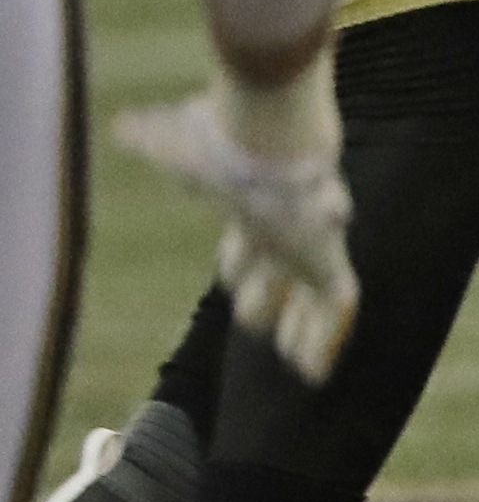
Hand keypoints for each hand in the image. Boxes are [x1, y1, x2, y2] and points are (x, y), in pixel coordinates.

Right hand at [117, 70, 356, 382]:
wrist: (272, 143)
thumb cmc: (224, 144)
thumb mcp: (182, 146)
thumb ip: (153, 140)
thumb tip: (123, 126)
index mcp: (248, 211)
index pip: (243, 246)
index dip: (240, 263)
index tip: (238, 272)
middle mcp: (282, 232)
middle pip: (274, 272)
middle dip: (264, 296)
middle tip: (256, 319)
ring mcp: (308, 247)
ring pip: (308, 294)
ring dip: (301, 327)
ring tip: (300, 361)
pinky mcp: (329, 258)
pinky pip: (332, 309)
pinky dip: (320, 343)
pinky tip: (315, 375)